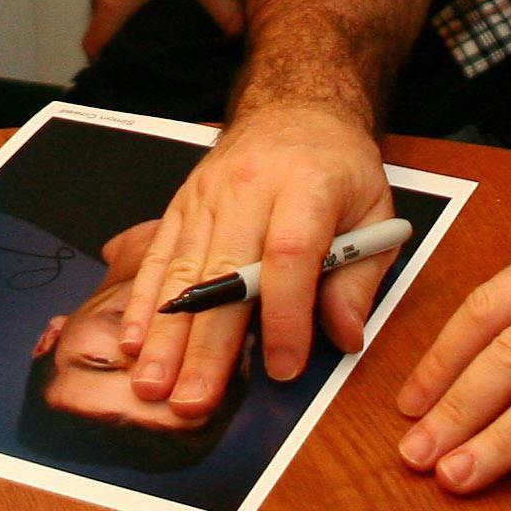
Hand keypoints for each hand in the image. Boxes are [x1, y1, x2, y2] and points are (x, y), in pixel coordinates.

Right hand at [116, 96, 394, 421]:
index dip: (285, 315)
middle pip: (224, 272)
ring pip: (184, 271)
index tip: (285, 368)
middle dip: (207, 345)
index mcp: (307, 185)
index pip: (289, 254)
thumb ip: (359, 277)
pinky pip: (160, 256)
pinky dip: (145, 302)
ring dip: (166, 335)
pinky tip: (135, 342)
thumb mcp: (375, 213)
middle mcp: (249, 186)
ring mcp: (208, 194)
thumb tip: (343, 336)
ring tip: (153, 386)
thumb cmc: (339, 168)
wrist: (295, 108)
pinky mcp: (182, 203)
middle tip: (194, 401)